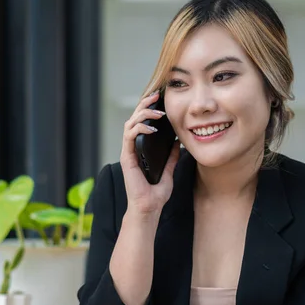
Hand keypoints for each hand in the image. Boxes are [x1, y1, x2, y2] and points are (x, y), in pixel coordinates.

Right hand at [121, 91, 179, 215]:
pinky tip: (151, 128)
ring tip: (157, 112)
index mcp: (141, 149)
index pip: (142, 123)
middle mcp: (133, 148)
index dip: (149, 109)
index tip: (160, 100)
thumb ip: (171, 157)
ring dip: (143, 114)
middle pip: (135, 118)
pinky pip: (130, 136)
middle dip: (145, 105)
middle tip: (157, 96)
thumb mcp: (169, 170)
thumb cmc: (156, 193)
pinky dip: (139, 128)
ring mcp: (129, 152)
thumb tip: (177, 142)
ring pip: (130, 123)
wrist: (149, 208)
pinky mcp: (127, 157)